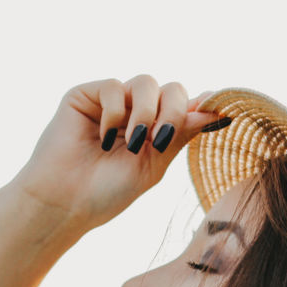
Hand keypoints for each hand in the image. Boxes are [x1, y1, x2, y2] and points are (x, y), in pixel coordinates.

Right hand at [8, 75, 226, 233]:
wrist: (64, 203)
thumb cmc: (106, 193)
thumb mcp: (154, 165)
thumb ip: (181, 135)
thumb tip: (218, 110)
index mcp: (155, 130)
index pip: (186, 106)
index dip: (204, 106)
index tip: (222, 114)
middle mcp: (135, 112)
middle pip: (172, 89)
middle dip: (173, 113)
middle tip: (159, 141)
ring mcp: (111, 102)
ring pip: (146, 83)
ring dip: (145, 113)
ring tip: (133, 143)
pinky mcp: (86, 95)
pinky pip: (114, 87)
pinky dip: (113, 113)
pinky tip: (102, 139)